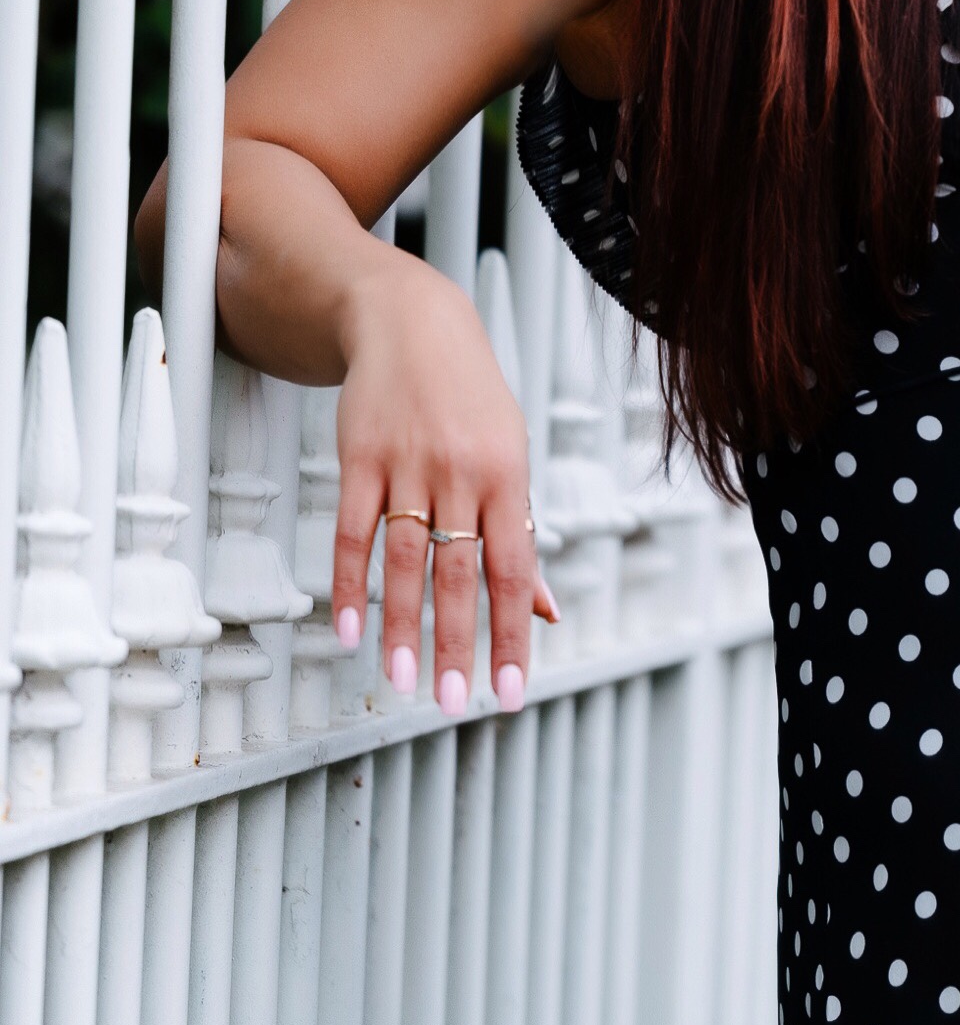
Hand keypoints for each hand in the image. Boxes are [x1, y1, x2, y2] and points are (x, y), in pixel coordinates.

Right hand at [331, 251, 556, 716]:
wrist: (413, 322)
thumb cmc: (472, 401)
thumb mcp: (511, 457)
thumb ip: (521, 534)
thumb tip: (546, 611)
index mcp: (508, 477)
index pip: (513, 569)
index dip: (512, 634)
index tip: (509, 691)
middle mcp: (462, 473)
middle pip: (459, 572)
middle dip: (459, 643)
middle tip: (455, 702)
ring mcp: (409, 465)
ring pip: (404, 559)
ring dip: (401, 625)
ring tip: (402, 681)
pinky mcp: (360, 458)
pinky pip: (353, 531)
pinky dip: (349, 583)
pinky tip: (348, 629)